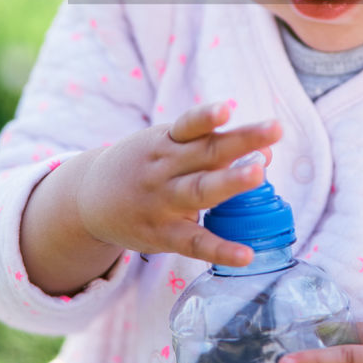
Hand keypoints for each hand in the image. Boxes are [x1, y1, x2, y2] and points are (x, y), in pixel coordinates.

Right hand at [75, 102, 282, 266]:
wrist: (88, 198)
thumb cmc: (144, 167)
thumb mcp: (170, 148)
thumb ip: (214, 149)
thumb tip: (267, 154)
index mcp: (167, 142)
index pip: (190, 125)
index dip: (207, 116)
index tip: (227, 107)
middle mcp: (164, 168)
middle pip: (207, 152)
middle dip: (242, 140)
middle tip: (274, 130)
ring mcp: (162, 202)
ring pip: (199, 191)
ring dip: (230, 181)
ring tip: (259, 173)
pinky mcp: (161, 235)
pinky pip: (194, 243)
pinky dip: (220, 249)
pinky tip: (246, 254)